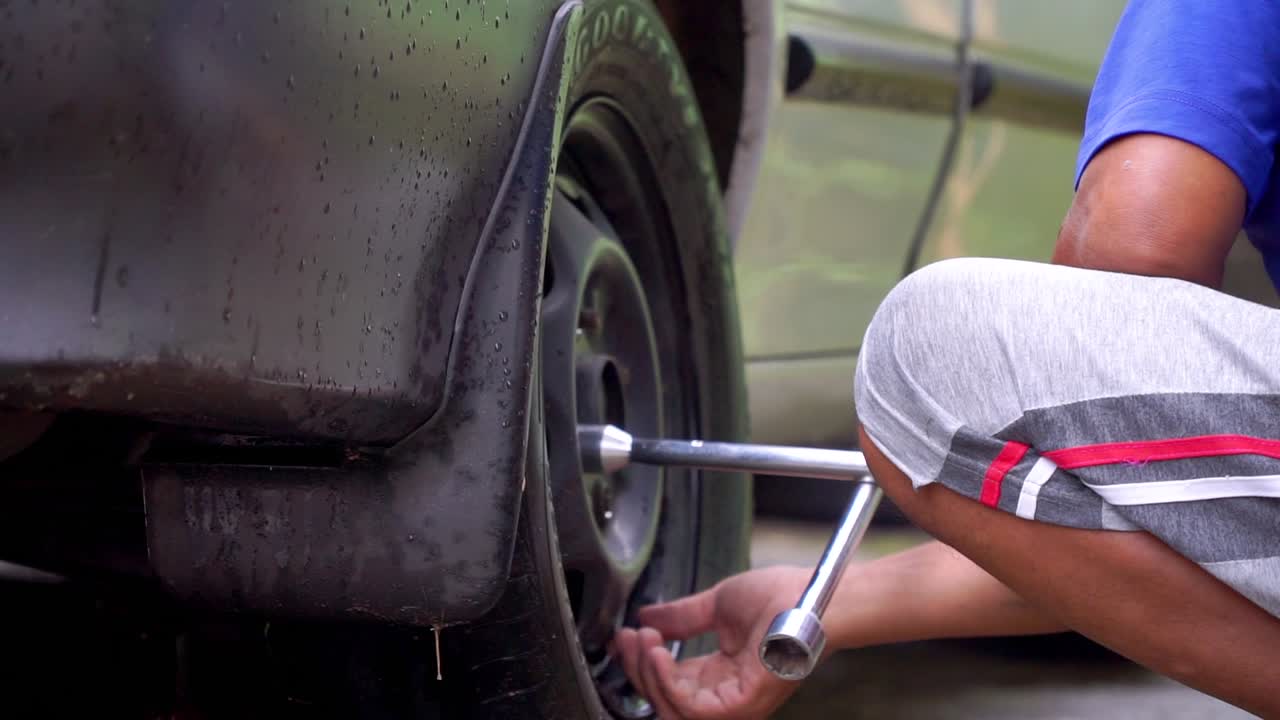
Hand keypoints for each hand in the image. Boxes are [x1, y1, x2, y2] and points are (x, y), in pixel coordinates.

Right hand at [612, 566, 812, 718]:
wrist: (814, 594)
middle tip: (627, 637)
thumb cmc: (782, 596)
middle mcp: (725, 695)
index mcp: (720, 675)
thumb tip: (647, 616)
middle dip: (637, 668)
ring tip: (644, 642)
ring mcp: (736, 704)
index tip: (624, 635)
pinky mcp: (743, 703)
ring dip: (648, 675)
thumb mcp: (717, 605)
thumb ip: (681, 616)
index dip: (641, 661)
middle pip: (664, 699)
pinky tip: (657, 653)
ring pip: (672, 709)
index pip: (669, 682)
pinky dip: (666, 683)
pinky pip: (691, 708)